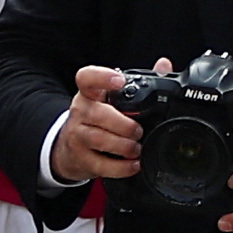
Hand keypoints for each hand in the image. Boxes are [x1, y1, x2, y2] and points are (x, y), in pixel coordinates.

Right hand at [50, 63, 141, 183]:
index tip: (119, 81)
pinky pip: (101, 164)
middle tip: (138, 131)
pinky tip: (132, 164)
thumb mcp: (111, 99)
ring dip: (124, 146)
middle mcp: (80, 111)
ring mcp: (77, 135)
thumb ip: (137, 82)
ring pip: (99, 139)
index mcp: (90, 93)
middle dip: (124, 124)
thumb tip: (164, 64)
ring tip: (136, 148)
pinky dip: (121, 167)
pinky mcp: (80, 158)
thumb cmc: (96, 120)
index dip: (102, 77)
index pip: (87, 78)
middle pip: (98, 114)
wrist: (68, 149)